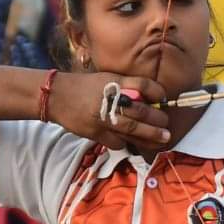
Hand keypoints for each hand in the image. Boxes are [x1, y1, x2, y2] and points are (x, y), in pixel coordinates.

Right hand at [49, 71, 177, 150]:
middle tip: (167, 125)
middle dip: (158, 120)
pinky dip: (127, 143)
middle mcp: (109, 99)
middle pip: (141, 111)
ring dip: (151, 136)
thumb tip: (151, 100)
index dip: (157, 92)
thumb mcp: (106, 79)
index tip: (164, 98)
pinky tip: (134, 142)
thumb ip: (127, 87)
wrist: (56, 96)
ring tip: (163, 139)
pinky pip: (117, 141)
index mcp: (114, 82)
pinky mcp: (95, 132)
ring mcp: (102, 117)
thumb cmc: (85, 87)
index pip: (142, 85)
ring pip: (132, 130)